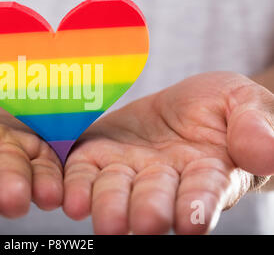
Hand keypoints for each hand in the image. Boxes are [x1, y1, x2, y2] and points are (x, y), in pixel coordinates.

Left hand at [63, 72, 273, 233]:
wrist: (182, 105)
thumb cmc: (220, 108)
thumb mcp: (244, 103)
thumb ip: (254, 125)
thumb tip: (266, 153)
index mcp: (207, 173)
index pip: (205, 192)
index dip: (199, 205)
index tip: (193, 220)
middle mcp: (164, 181)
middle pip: (154, 198)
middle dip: (150, 210)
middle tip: (146, 223)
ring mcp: (128, 170)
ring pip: (116, 191)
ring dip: (111, 206)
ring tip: (107, 223)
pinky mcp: (98, 155)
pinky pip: (85, 172)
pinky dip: (79, 185)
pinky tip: (73, 199)